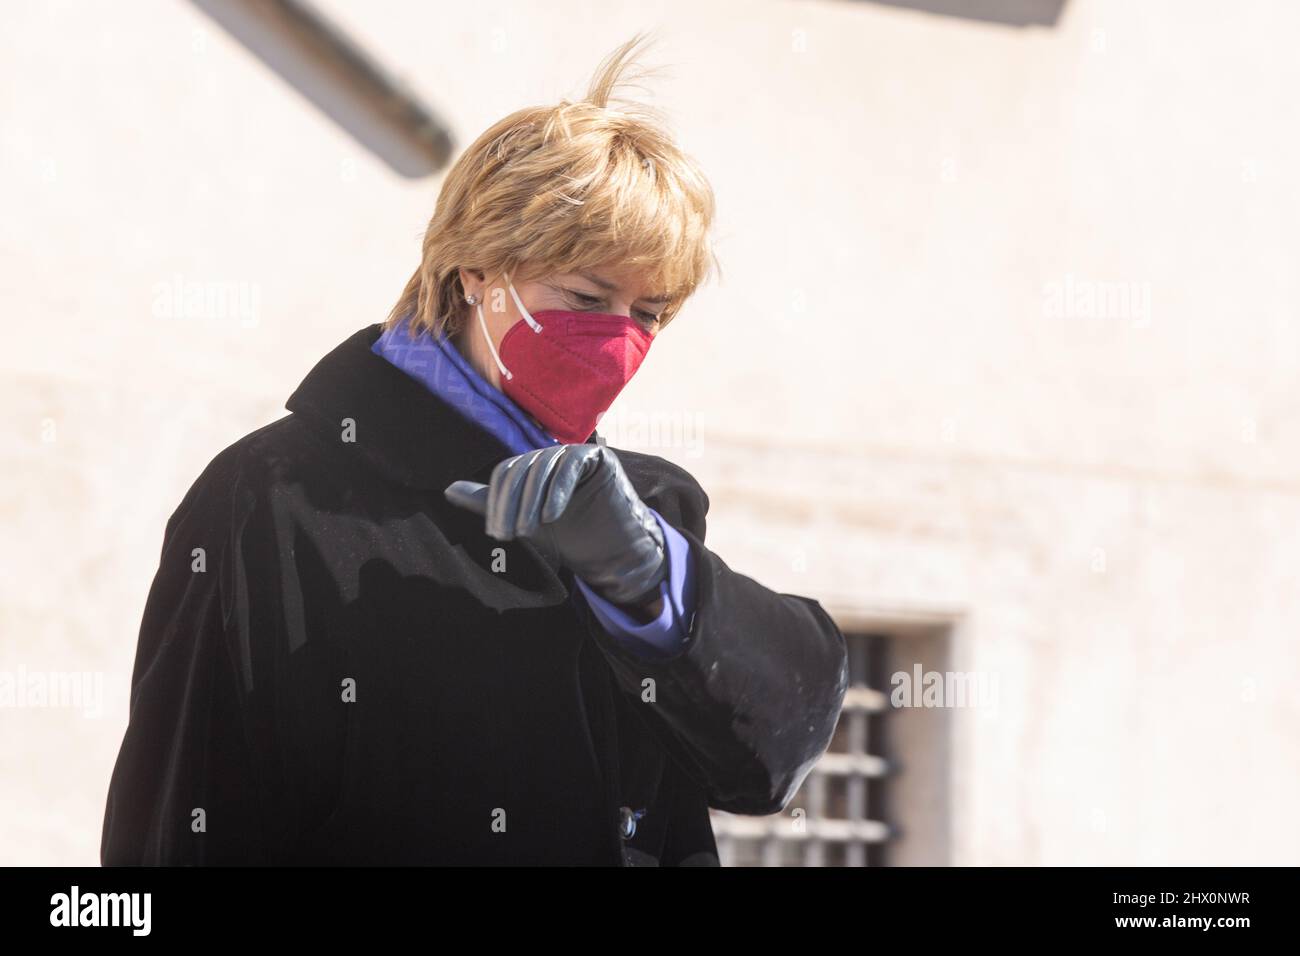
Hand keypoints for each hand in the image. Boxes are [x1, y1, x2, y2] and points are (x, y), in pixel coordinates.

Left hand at [445, 444, 667, 606]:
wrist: (611, 550)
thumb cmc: (569, 535)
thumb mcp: (523, 521)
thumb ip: (489, 503)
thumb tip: (448, 490)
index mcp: (531, 466)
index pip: (505, 473)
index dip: (497, 503)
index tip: (498, 534)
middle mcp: (550, 455)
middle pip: (520, 469)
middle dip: (511, 505)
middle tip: (511, 535)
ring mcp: (574, 453)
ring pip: (541, 468)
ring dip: (531, 502)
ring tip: (531, 530)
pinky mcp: (597, 457)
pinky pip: (570, 464)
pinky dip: (558, 490)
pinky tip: (553, 516)